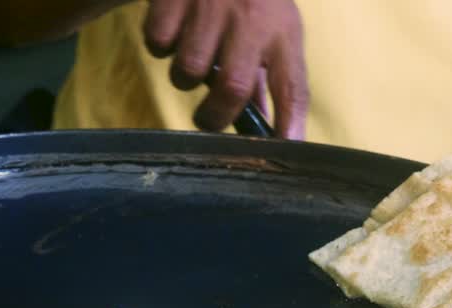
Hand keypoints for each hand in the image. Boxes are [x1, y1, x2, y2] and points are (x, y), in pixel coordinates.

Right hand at [143, 0, 308, 138]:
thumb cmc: (249, 0)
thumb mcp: (272, 29)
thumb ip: (268, 80)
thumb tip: (270, 132)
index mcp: (282, 31)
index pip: (292, 86)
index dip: (289, 122)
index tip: (283, 149)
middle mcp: (251, 18)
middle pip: (233, 87)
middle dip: (215, 115)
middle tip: (208, 118)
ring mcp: (212, 5)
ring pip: (188, 70)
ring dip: (184, 77)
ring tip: (192, 58)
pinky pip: (158, 43)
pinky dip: (160, 46)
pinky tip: (174, 30)